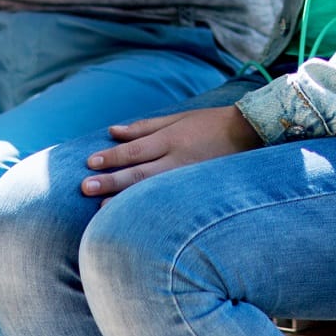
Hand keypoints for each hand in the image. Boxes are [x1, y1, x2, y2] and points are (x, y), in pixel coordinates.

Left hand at [80, 105, 260, 195]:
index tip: (90, 163)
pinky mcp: (197, 190)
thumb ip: (145, 126)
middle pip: (139, 172)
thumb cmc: (209, 123)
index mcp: (172, 138)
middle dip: (111, 180)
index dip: (112, 157)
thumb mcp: (178, 118)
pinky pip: (168, 201)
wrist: (249, 133)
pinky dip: (149, 208)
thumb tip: (113, 130)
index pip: (136, 149)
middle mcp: (178, 158)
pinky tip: (133, 217)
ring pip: (152, 191)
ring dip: (125, 199)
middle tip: (85, 187)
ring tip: (100, 208)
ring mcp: (189, 177)